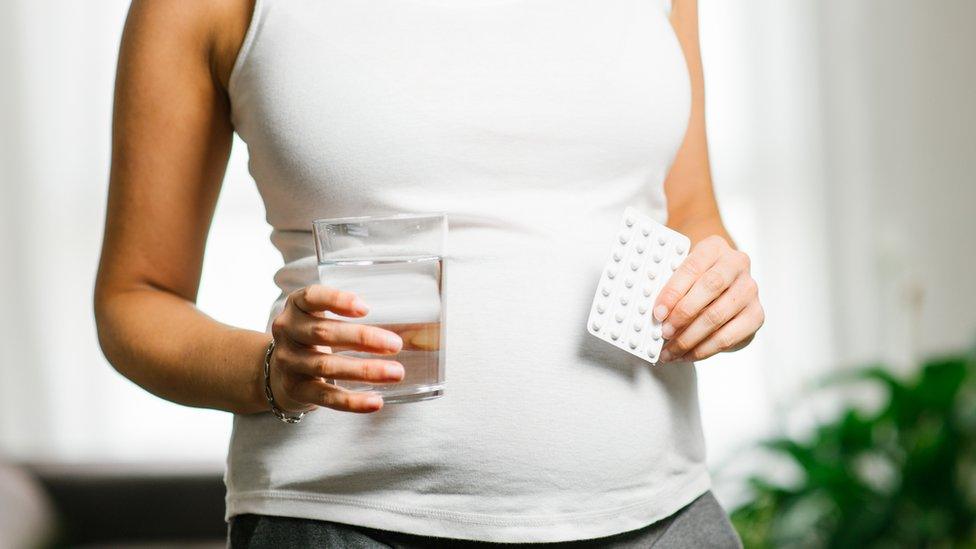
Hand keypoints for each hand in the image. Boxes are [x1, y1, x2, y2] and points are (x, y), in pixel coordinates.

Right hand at [268, 284, 404, 413]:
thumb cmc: (313, 338)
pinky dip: (352, 401)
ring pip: (327, 366)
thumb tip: (418, 334)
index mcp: (296, 306)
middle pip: (324, 332)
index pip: (311, 297)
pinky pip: (326, 397)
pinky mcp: (296, 390)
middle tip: (396, 344)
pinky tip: (376, 401)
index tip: (365, 307)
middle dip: (362, 338)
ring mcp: (289, 362)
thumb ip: (355, 318)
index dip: (336, 300)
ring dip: (364, 370)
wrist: (277, 372)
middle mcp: (288, 332)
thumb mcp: (322, 318)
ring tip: (396, 372)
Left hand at [653, 235, 763, 362]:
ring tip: (669, 351)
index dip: (673, 291)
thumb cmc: (695, 279)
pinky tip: (686, 355)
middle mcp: (737, 264)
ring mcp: (750, 290)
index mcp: (714, 247)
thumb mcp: (682, 274)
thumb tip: (654, 314)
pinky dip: (703, 350)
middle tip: (663, 332)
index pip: (692, 267)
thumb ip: (669, 287)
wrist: (724, 285)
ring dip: (689, 338)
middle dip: (682, 314)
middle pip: (710, 288)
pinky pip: (727, 337)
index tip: (658, 313)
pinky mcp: (756, 315)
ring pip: (718, 316)